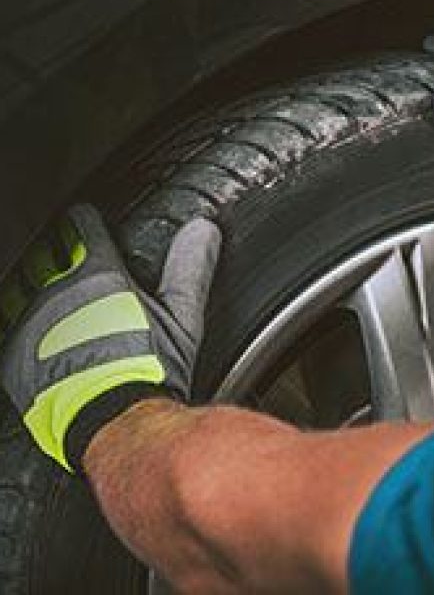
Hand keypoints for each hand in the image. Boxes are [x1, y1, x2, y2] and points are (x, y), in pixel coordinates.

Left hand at [0, 204, 220, 471]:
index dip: (83, 221)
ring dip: (35, 282)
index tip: (84, 221)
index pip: (81, 226)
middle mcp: (58, 291)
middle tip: (67, 258)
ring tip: (51, 295)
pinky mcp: (12, 353)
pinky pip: (10, 323)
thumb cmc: (150, 371)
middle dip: (55, 251)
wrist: (115, 422)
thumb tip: (204, 230)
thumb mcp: (183, 317)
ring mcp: (30, 322)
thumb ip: (190, 269)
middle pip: (46, 251)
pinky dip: (22, 321)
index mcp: (99, 274)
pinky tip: (39, 334)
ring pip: (22, 283)